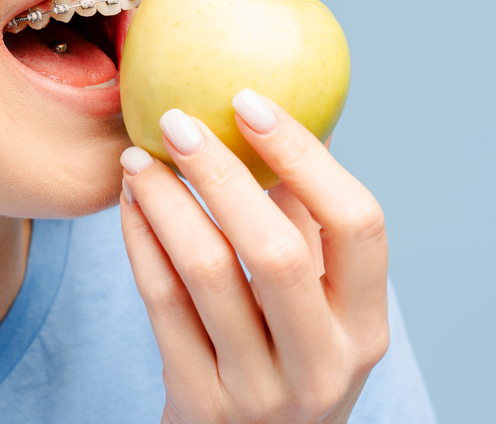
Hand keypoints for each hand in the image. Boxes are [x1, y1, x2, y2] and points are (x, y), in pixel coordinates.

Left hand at [119, 89, 388, 423]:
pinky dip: (141, 241)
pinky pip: (161, 302)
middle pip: (277, 252)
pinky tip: (130, 203)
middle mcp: (323, 363)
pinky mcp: (198, 402)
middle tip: (177, 121)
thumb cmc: (285, 356)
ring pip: (206, 272)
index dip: (306, 156)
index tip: (250, 100)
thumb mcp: (317, 308)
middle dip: (222, 175)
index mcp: (365, 326)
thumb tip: (281, 111)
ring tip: (137, 157)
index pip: (358, 225)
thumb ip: (306, 225)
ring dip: (166, 201)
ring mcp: (259, 391)